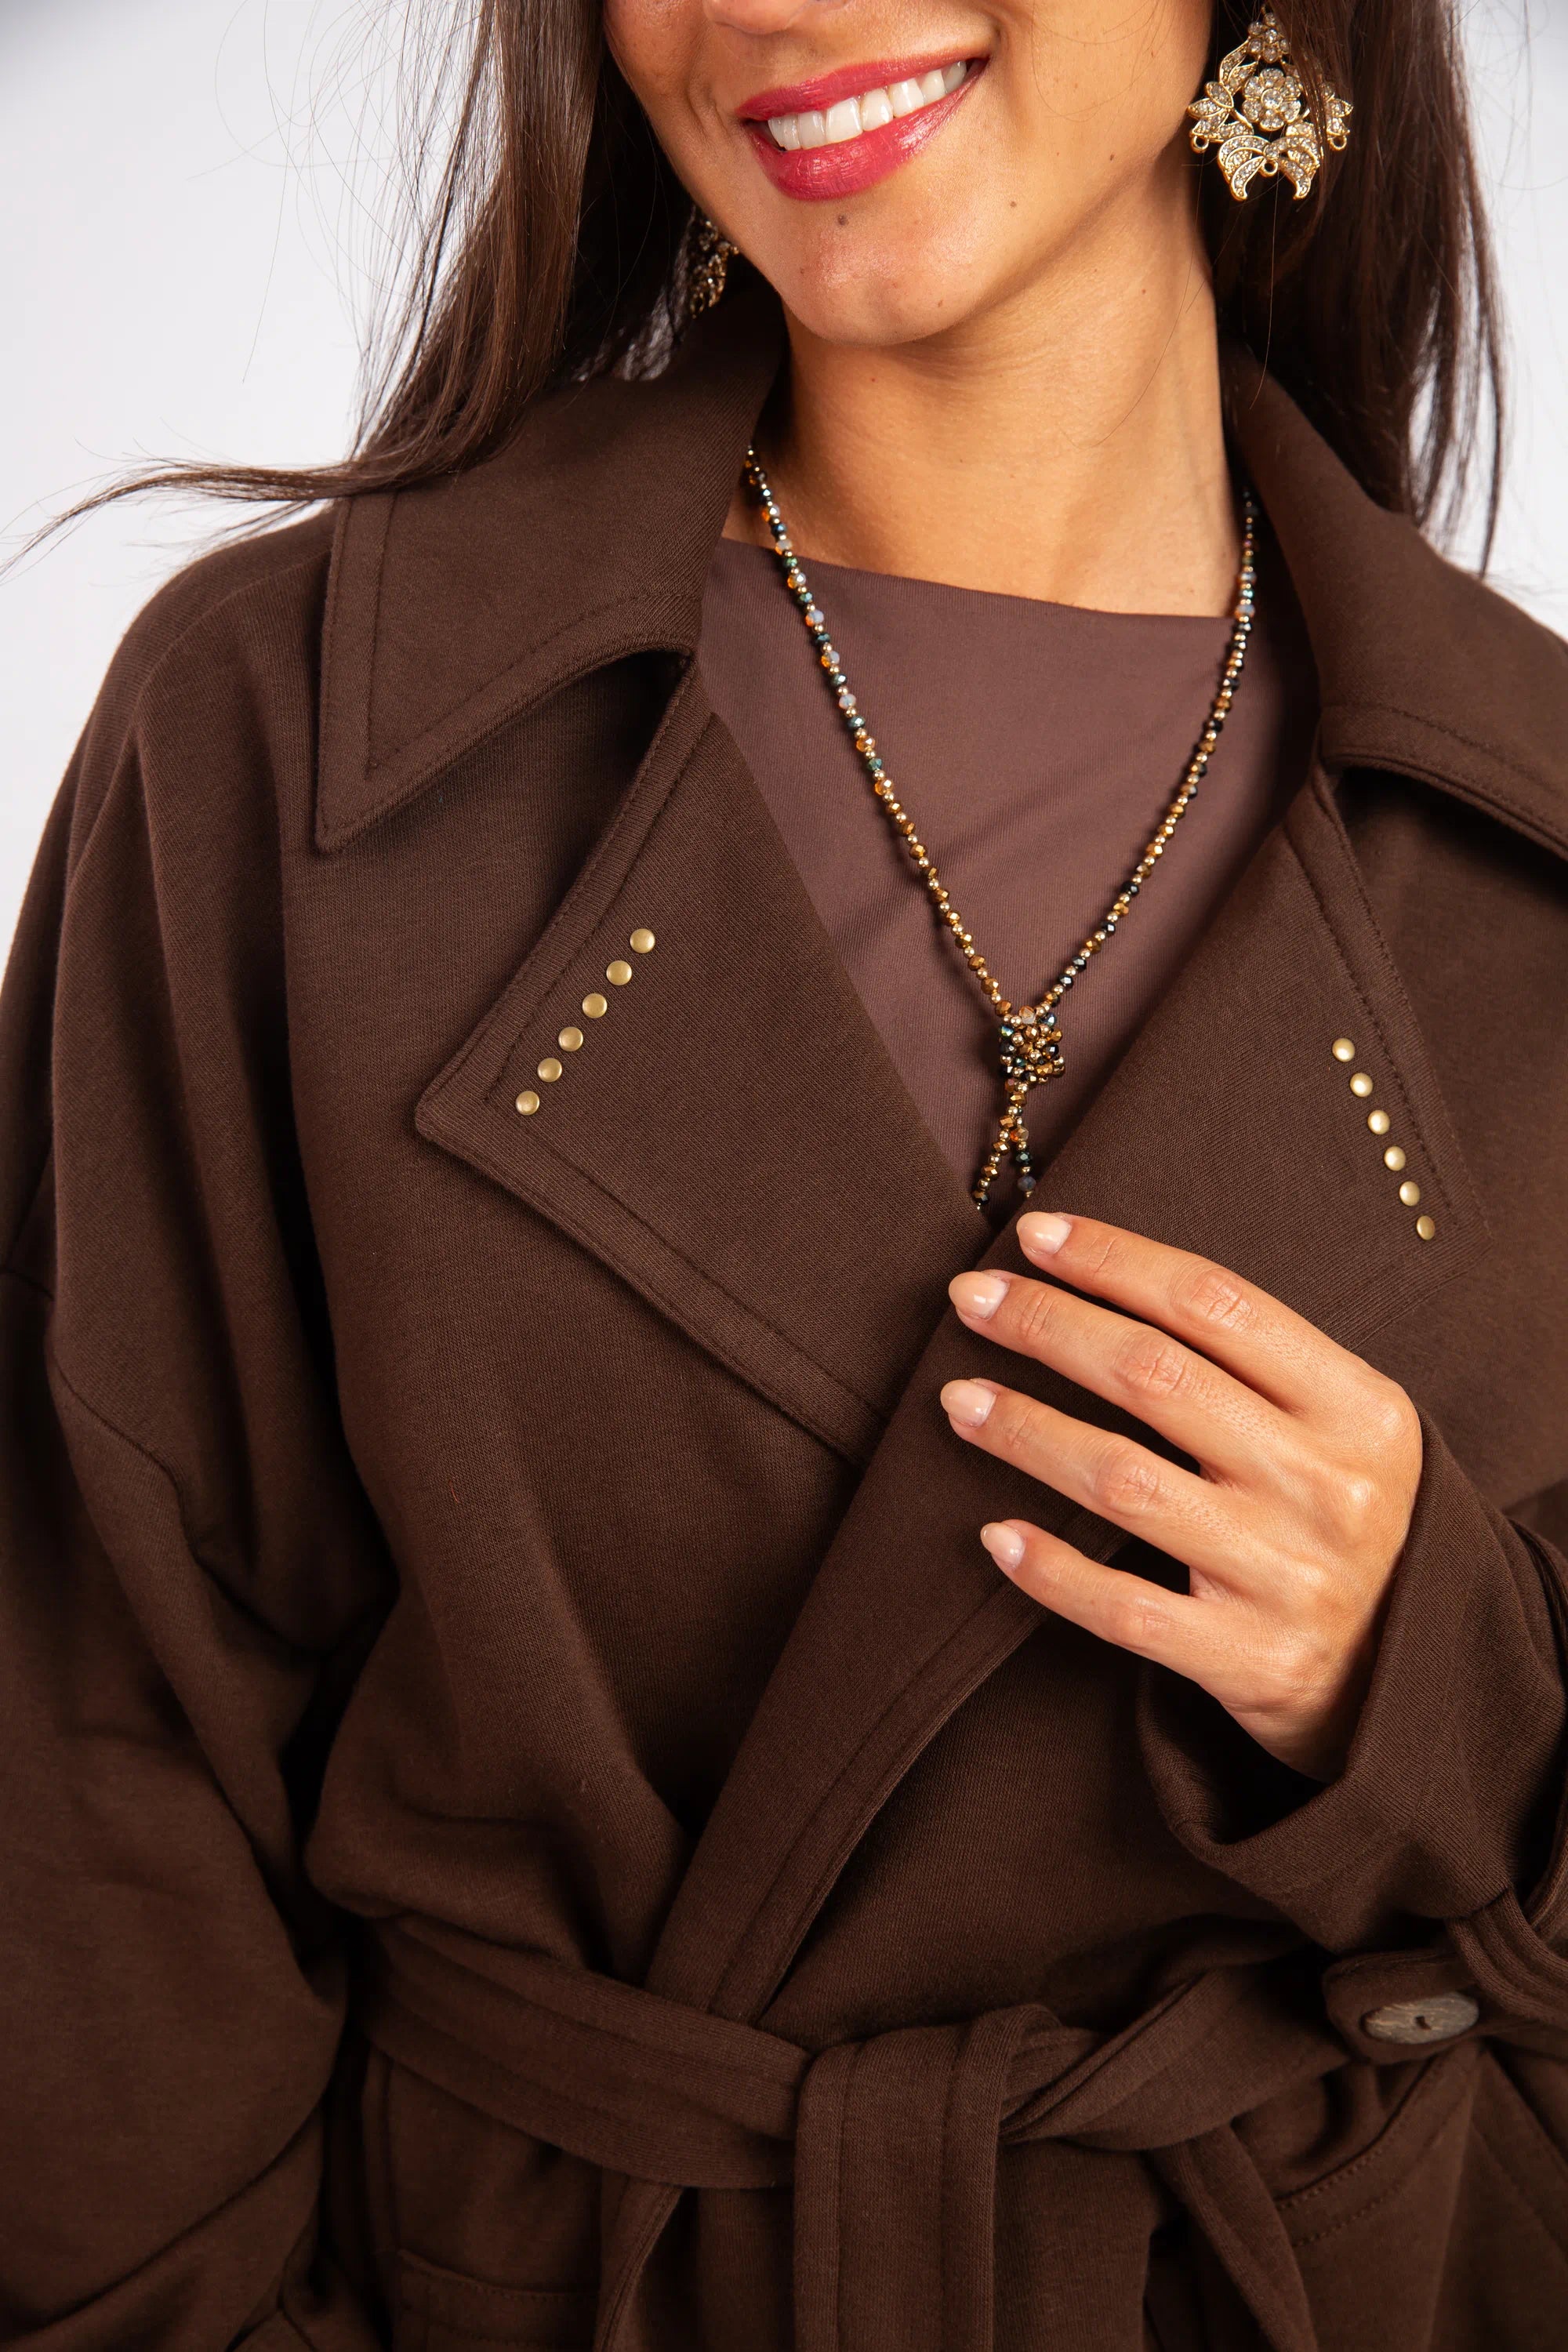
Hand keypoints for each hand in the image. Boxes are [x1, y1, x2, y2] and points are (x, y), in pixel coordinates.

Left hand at [940, 1211, 1424, 1779]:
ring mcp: (1287, 1575)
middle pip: (1155, 1377)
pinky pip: (1125, 1607)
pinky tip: (994, 1535)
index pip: (1215, 1303)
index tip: (1033, 1235)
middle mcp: (1327, 1484)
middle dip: (1047, 1325)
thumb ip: (1256, 1364)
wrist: (1410, 1675)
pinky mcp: (1249, 1659)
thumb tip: (1104, 1277)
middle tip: (969, 1298)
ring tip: (958, 1399)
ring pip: (1125, 1482)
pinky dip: (1052, 1569)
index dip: (1114, 1261)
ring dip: (1026, 1432)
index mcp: (1359, 1407)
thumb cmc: (1344, 1518)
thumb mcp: (1344, 1428)